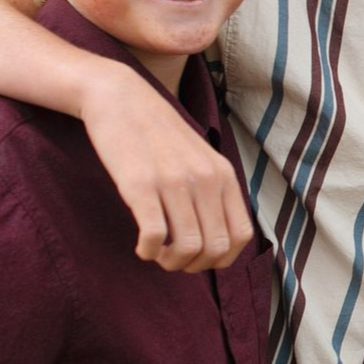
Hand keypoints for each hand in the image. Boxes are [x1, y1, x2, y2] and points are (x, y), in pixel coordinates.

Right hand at [80, 63, 254, 270]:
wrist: (121, 98)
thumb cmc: (159, 134)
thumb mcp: (201, 158)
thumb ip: (214, 191)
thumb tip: (218, 240)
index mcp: (223, 175)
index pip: (241, 236)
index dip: (222, 258)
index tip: (199, 256)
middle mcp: (204, 179)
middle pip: (215, 248)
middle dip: (194, 265)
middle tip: (174, 259)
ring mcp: (173, 182)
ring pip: (187, 247)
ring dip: (171, 263)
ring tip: (157, 254)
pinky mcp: (140, 185)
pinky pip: (154, 236)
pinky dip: (148, 252)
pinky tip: (141, 246)